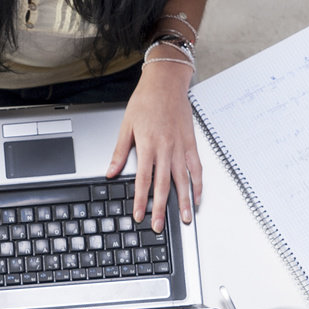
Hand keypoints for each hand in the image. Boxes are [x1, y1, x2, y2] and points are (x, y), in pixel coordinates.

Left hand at [106, 66, 202, 232]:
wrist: (166, 83)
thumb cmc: (145, 101)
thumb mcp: (126, 126)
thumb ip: (119, 152)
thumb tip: (109, 172)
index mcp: (147, 145)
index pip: (143, 180)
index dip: (140, 200)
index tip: (139, 215)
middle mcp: (165, 148)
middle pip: (163, 185)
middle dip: (161, 209)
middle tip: (159, 226)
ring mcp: (180, 147)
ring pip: (183, 180)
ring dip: (184, 202)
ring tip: (186, 219)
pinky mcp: (191, 143)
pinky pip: (196, 168)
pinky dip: (198, 184)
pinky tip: (198, 197)